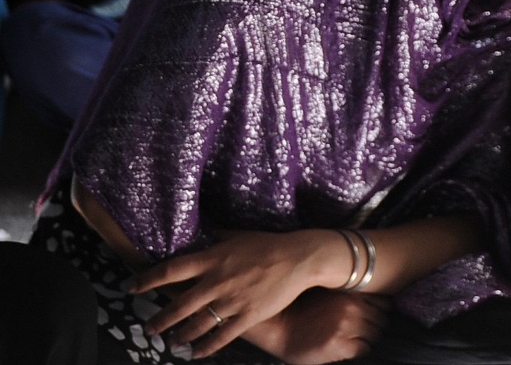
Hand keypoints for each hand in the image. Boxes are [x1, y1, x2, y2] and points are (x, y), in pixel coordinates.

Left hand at [130, 229, 346, 357]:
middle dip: (159, 320)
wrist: (298, 258)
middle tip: (148, 328)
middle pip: (179, 305)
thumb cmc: (268, 244)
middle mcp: (217, 281)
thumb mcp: (238, 236)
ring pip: (197, 324)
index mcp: (212, 259)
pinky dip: (205, 347)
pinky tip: (195, 353)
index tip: (131, 287)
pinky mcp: (248, 315)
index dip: (147, 280)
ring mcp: (232, 300)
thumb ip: (218, 240)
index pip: (171, 270)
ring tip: (170, 342)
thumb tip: (205, 238)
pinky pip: (221, 336)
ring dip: (179, 336)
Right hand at [265, 289, 390, 363]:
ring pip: (376, 334)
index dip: (378, 310)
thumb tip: (374, 300)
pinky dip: (359, 350)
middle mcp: (351, 305)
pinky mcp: (340, 344)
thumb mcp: (330, 291)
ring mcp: (346, 325)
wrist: (279, 328)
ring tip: (352, 338)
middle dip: (374, 325)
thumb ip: (351, 292)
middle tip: (361, 330)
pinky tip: (346, 347)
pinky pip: (365, 349)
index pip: (384, 301)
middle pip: (383, 319)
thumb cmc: (302, 308)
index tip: (370, 315)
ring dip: (367, 338)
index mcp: (350, 290)